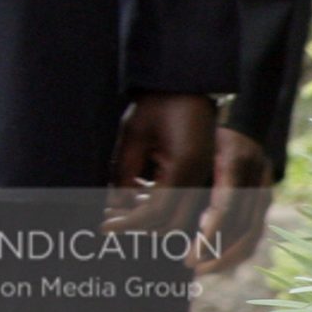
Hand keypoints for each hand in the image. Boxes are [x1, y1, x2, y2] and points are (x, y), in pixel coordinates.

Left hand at [103, 92, 216, 234]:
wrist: (186, 85)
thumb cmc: (158, 104)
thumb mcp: (134, 135)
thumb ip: (124, 172)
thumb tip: (113, 204)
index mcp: (185, 167)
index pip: (157, 212)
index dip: (129, 222)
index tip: (104, 227)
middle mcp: (202, 177)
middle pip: (173, 223)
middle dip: (140, 227)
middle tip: (110, 222)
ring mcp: (206, 177)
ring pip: (181, 218)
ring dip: (151, 221)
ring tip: (119, 213)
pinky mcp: (203, 174)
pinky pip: (185, 204)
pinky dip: (161, 209)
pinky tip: (137, 200)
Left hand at [194, 125, 275, 272]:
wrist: (240, 125)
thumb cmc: (204, 135)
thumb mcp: (191, 145)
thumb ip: (180, 174)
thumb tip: (148, 208)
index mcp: (234, 161)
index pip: (225, 207)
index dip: (209, 234)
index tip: (191, 254)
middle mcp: (256, 179)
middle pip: (243, 227)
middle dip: (217, 252)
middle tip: (190, 266)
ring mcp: (265, 192)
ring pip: (252, 235)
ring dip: (227, 257)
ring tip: (201, 269)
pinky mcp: (264, 202)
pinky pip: (254, 232)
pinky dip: (236, 250)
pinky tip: (215, 261)